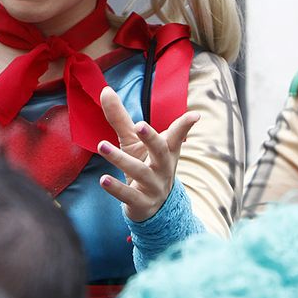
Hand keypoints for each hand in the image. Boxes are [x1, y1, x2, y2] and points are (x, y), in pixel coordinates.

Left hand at [95, 85, 199, 222]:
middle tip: (140, 124)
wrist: (152, 207)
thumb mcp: (133, 142)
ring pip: (139, 172)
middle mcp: (163, 167)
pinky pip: (129, 195)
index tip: (195, 116)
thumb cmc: (144, 165)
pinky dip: (116, 188)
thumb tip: (105, 90)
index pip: (177, 136)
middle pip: (161, 151)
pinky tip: (103, 180)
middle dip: (151, 138)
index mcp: (166, 150)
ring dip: (120, 159)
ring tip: (102, 145)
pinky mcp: (142, 203)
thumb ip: (120, 118)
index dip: (185, 126)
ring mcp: (154, 186)